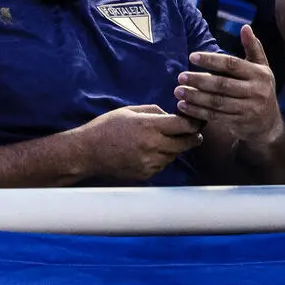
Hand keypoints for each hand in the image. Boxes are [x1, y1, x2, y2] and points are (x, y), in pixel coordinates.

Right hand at [70, 102, 202, 181]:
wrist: (87, 152)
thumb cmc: (107, 127)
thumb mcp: (129, 111)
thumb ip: (154, 112)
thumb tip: (173, 116)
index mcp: (149, 126)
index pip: (185, 126)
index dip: (194, 123)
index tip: (197, 121)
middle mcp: (153, 146)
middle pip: (187, 143)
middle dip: (192, 137)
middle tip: (193, 133)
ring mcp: (150, 162)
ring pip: (175, 155)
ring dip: (174, 148)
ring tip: (159, 141)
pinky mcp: (147, 174)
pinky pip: (163, 165)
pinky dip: (160, 158)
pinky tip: (146, 152)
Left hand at [177, 25, 284, 146]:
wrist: (270, 125)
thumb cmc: (260, 89)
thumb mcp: (261, 68)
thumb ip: (253, 48)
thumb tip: (246, 27)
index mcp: (260, 74)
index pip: (232, 64)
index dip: (211, 60)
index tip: (191, 57)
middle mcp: (256, 92)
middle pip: (222, 84)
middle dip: (199, 80)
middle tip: (180, 76)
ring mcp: (249, 109)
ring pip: (217, 102)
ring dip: (195, 97)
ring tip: (178, 91)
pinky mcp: (240, 123)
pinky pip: (216, 116)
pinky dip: (198, 111)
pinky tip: (184, 106)